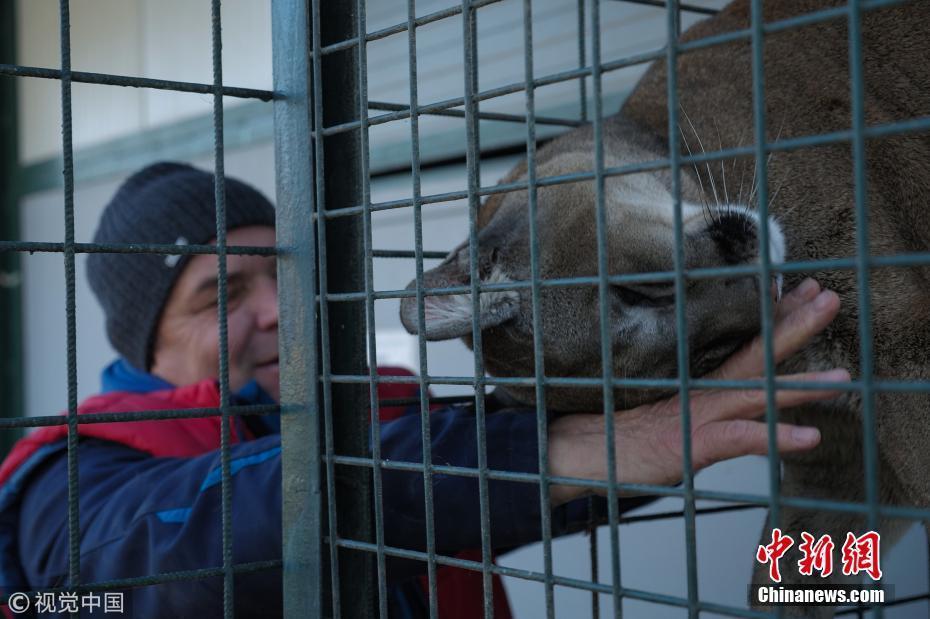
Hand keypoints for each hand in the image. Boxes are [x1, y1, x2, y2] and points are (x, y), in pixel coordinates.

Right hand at [548, 278, 848, 505]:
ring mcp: (696, 415)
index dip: (771, 315)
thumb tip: (679, 370)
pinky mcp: (690, 444)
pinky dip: (775, 438)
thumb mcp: (647, 406)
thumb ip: (672, 392)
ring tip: (844, 379)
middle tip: (829, 296)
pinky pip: (740, 439)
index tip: (800, 286)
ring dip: (801, 384)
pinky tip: (811, 438)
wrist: (570, 451)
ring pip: (756, 392)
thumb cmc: (607, 431)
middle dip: (794, 325)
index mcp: (693, 382)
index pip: (739, 343)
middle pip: (755, 354)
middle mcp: (699, 392)